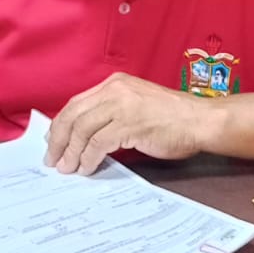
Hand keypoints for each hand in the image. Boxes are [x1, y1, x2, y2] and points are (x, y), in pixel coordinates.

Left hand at [46, 73, 212, 174]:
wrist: (201, 120)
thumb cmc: (174, 118)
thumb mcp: (137, 105)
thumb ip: (112, 113)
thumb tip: (86, 136)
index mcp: (115, 84)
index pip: (76, 103)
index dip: (61, 125)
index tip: (53, 142)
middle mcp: (115, 91)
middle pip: (73, 115)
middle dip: (58, 140)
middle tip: (52, 159)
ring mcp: (122, 107)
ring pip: (82, 130)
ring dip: (71, 153)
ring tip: (66, 168)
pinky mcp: (129, 125)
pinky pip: (98, 143)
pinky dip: (88, 158)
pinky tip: (86, 168)